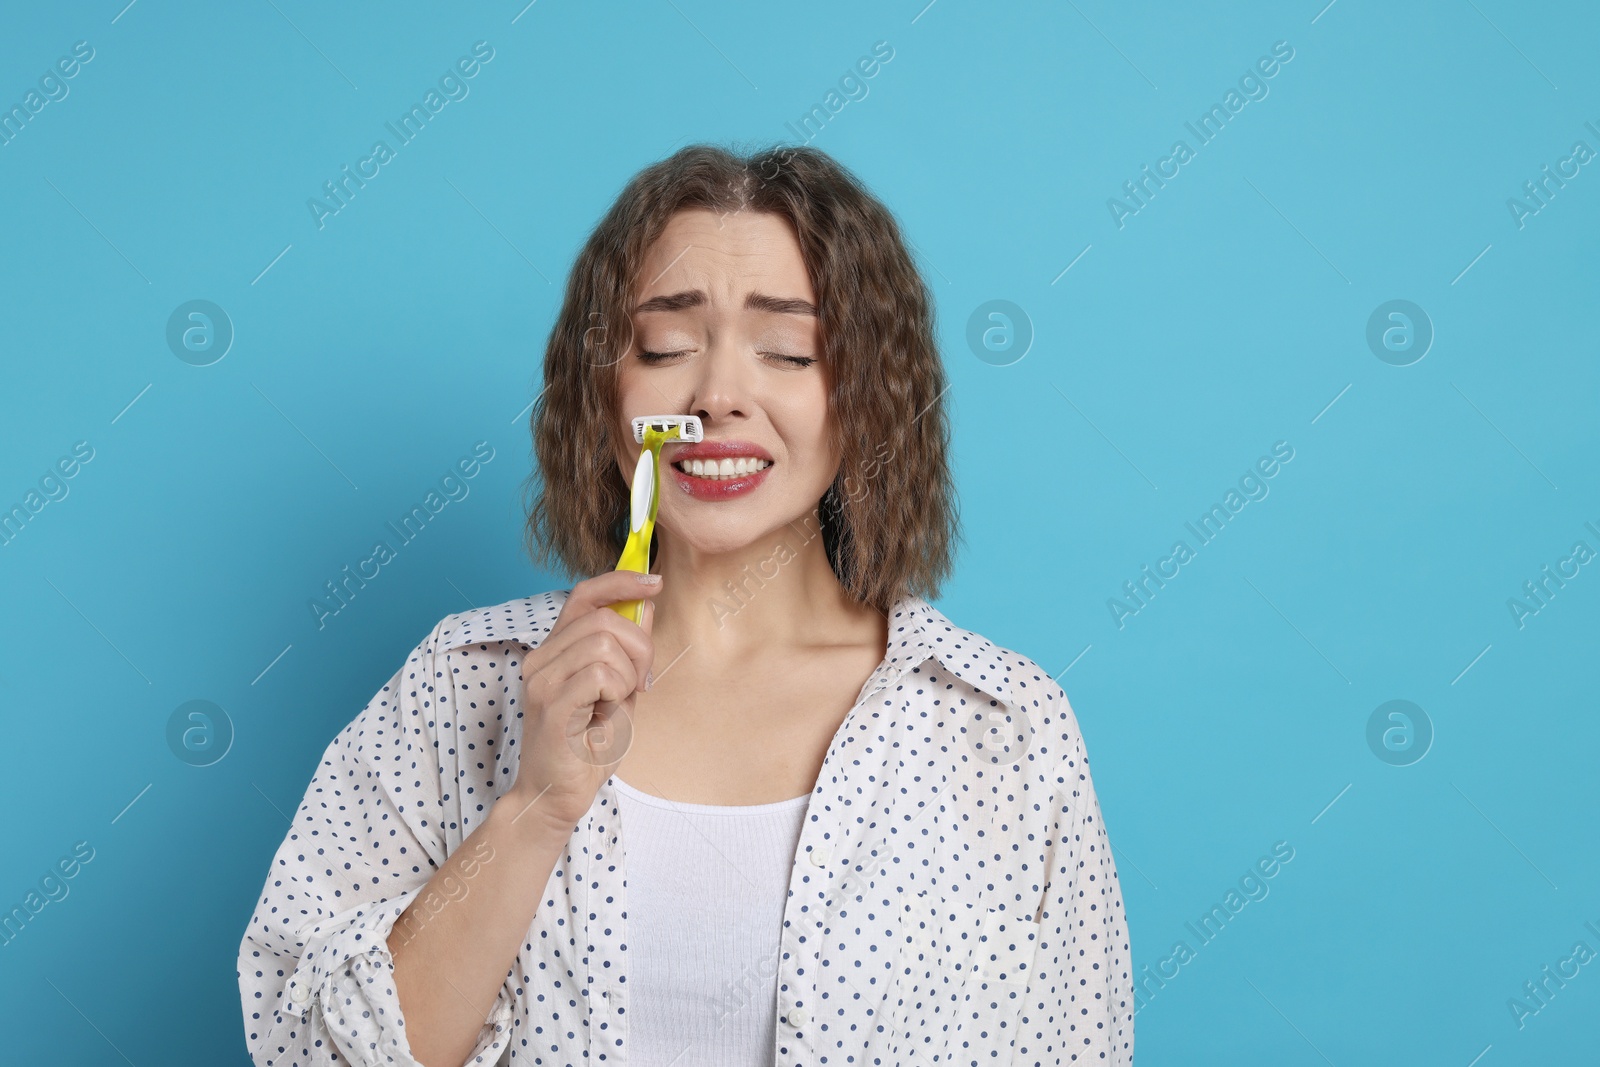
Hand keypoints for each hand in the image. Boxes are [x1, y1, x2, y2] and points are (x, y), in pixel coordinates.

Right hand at [503, 570, 660, 835]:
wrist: (556, 797)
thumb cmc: (586, 749)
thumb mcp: (618, 692)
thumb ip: (629, 653)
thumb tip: (646, 607)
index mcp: (556, 650)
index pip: (584, 594)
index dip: (622, 580)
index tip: (656, 583)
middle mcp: (542, 658)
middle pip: (604, 618)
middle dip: (640, 646)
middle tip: (642, 682)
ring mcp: (542, 679)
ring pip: (604, 642)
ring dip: (628, 673)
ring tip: (619, 702)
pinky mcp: (551, 702)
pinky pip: (600, 674)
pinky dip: (617, 691)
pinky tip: (606, 714)